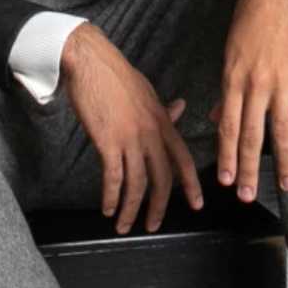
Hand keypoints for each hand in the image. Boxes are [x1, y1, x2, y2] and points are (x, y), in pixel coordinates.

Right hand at [61, 30, 201, 233]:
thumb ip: (162, 108)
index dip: (191, 183)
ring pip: (137, 183)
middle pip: (162, 178)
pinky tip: (108, 208)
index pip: (183, 157)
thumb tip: (180, 108)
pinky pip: (113, 177)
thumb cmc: (115, 75)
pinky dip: (111, 197)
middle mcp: (151, 131)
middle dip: (159, 207)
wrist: (90, 61)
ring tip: (124, 225)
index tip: (196, 203)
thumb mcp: (146, 91)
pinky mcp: (107, 141)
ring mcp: (130, 137)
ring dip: (131, 209)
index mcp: (162, 120)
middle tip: (153, 226)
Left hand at [217, 0, 287, 200]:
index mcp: (233, 78)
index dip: (227, 157)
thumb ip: (227, 89)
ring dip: (284, 162)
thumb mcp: (230, 51)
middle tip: (247, 195)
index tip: (226, 181)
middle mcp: (256, 84)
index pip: (229, 127)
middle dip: (248, 170)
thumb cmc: (250, 17)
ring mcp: (283, 81)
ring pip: (282, 130)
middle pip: (252, 136)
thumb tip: (220, 118)